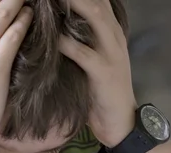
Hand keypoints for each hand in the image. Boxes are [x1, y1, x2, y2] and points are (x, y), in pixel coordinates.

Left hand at [59, 0, 136, 147]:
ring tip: (50, 0)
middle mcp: (114, 37)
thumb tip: (56, 26)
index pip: (99, 1)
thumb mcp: (95, 59)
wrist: (121, 122)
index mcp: (112, 31)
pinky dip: (67, 44)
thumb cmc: (101, 91)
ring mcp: (112, 54)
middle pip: (97, 2)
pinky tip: (52, 38)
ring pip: (95, 18)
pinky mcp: (105, 73)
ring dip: (72, 6)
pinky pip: (84, 53)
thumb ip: (82, 40)